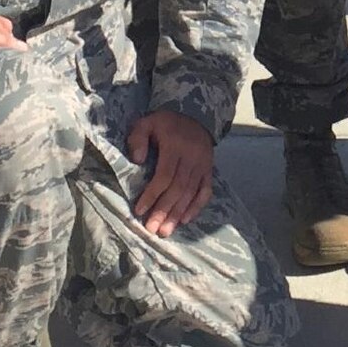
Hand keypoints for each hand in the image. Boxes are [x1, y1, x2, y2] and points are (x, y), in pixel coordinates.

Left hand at [129, 110, 214, 237]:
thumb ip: (138, 138)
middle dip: (164, 210)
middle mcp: (192, 157)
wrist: (196, 116)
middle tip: (152, 229)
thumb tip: (137, 160)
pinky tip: (185, 220)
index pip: (164, 175)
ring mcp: (203, 165)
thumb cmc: (165, 123)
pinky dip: (196, 206)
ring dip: (178, 213)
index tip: (139, 210)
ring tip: (165, 231)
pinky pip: (206, 191)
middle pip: (178, 188)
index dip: (152, 194)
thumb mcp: (147, 123)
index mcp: (175, 146)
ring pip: (191, 193)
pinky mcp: (209, 170)